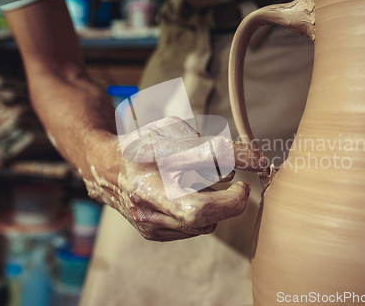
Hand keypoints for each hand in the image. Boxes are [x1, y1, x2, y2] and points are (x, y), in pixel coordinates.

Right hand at [83, 117, 266, 240]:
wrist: (108, 169)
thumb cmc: (145, 144)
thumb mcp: (174, 131)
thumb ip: (213, 145)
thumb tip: (256, 160)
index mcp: (149, 165)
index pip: (201, 174)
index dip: (233, 173)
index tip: (254, 167)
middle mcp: (145, 198)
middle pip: (199, 213)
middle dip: (230, 202)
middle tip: (240, 187)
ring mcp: (148, 221)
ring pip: (202, 224)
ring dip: (216, 206)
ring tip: (202, 184)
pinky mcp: (153, 234)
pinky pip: (194, 229)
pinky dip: (203, 214)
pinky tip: (188, 196)